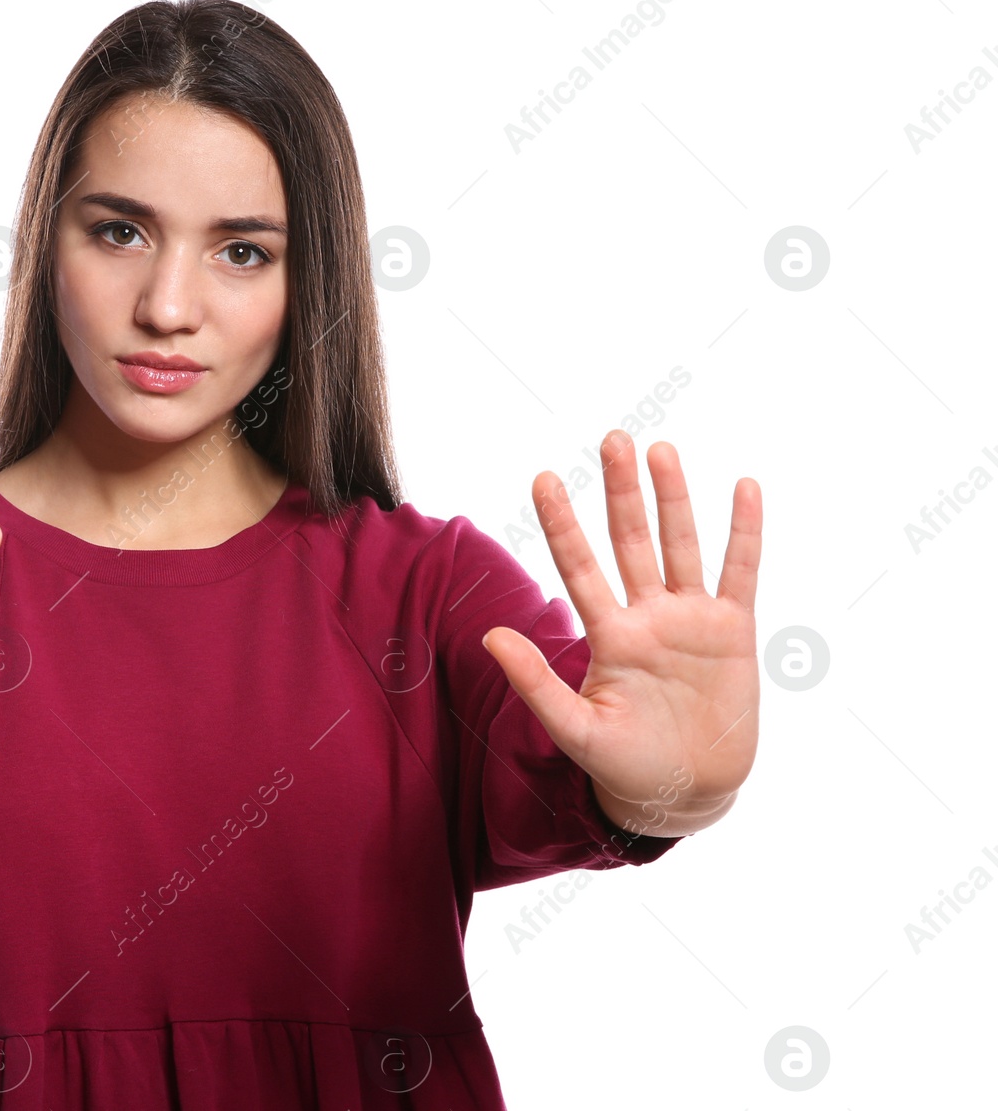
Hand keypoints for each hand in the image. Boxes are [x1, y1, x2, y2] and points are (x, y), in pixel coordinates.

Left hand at [481, 430, 761, 831]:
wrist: (683, 794)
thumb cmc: (622, 765)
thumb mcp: (574, 729)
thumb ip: (536, 683)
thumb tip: (489, 636)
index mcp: (607, 635)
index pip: (579, 566)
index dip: (562, 524)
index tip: (543, 478)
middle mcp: (646, 616)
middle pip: (630, 541)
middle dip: (620, 491)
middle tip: (611, 438)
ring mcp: (690, 620)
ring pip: (680, 545)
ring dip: (673, 498)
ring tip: (659, 449)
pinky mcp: (733, 632)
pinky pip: (741, 572)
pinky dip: (743, 532)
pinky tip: (744, 487)